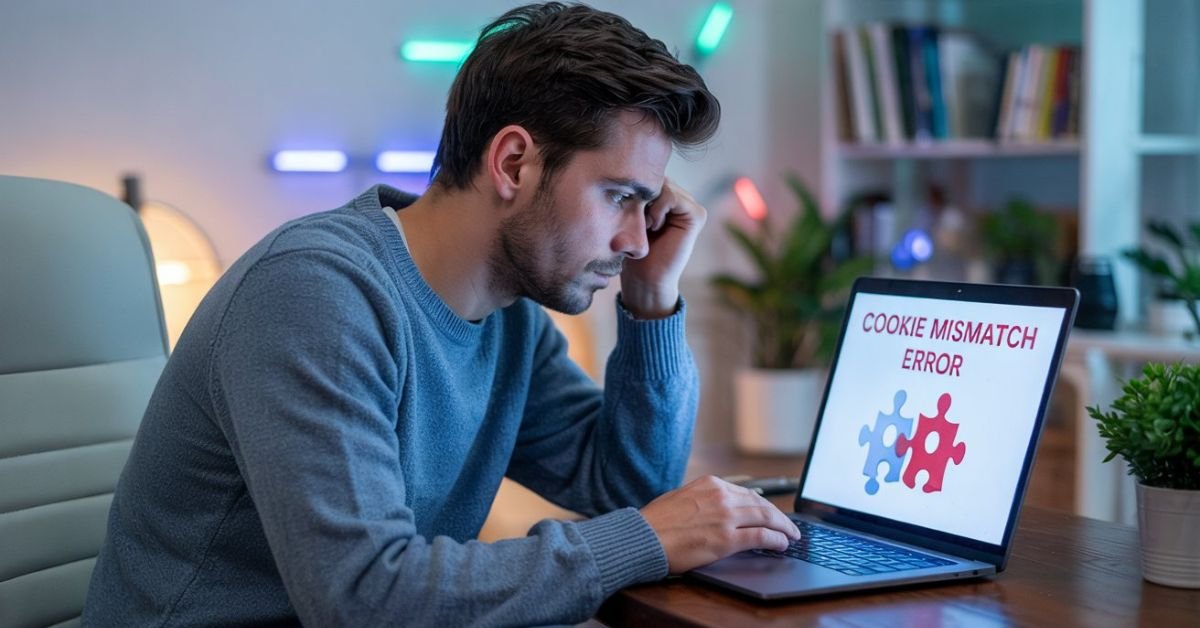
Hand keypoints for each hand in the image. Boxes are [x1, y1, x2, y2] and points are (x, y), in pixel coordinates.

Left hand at [620, 178, 705, 318]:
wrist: (644, 278)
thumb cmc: (631, 250)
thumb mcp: (628, 214)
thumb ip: (635, 191)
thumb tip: (623, 163)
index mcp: (664, 194)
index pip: (647, 173)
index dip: (633, 189)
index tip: (626, 211)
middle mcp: (680, 196)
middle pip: (655, 176)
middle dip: (641, 197)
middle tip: (638, 221)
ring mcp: (690, 204)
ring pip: (662, 185)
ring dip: (648, 205)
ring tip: (646, 226)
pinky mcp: (696, 214)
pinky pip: (672, 195)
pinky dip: (658, 210)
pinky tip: (655, 226)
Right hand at [640, 475, 801, 573]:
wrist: (643, 537)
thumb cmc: (655, 522)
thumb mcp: (681, 498)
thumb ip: (702, 500)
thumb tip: (716, 509)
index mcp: (710, 484)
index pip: (747, 493)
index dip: (763, 505)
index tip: (770, 512)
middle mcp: (721, 496)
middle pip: (761, 504)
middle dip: (779, 516)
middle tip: (789, 526)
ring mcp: (726, 516)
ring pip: (767, 518)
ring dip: (784, 527)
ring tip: (791, 536)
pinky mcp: (727, 538)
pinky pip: (761, 537)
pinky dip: (776, 540)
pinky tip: (782, 544)